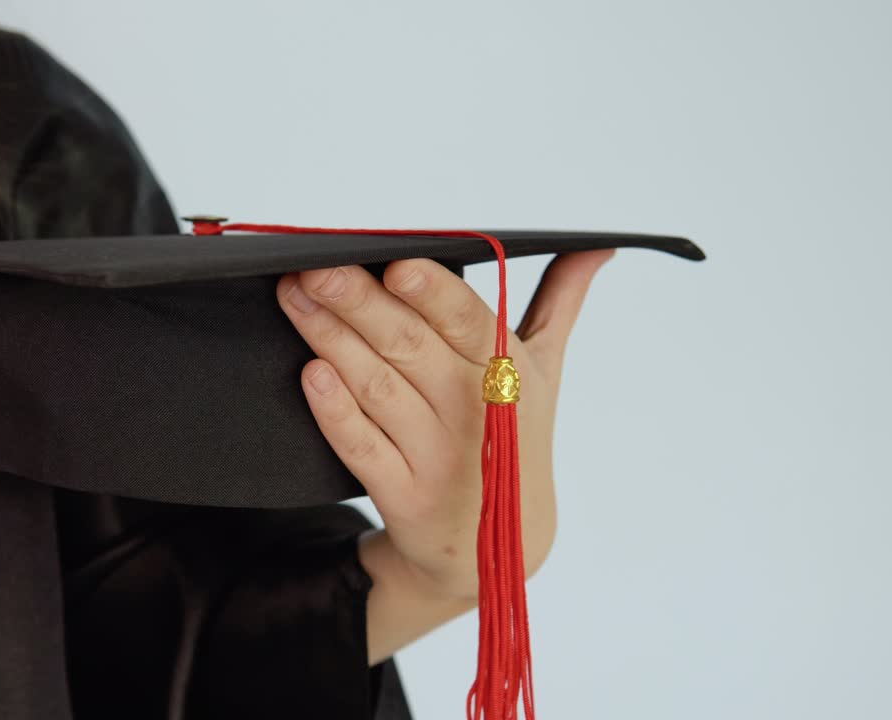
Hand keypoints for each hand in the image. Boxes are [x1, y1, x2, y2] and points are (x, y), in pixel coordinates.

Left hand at [277, 251, 612, 607]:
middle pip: (410, 347)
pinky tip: (311, 375)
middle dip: (358, 303)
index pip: (469, 321)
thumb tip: (595, 248)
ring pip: (379, 388)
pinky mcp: (405, 497)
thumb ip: (561, 304)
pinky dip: (336, 412)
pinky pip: (363, 448)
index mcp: (509, 373)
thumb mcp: (544, 375)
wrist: (496, 550)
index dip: (432, 293)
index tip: (394, 265)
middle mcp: (477, 414)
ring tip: (295, 299)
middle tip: (313, 269)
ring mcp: (439, 458)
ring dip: (332, 340)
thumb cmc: (513, 440)